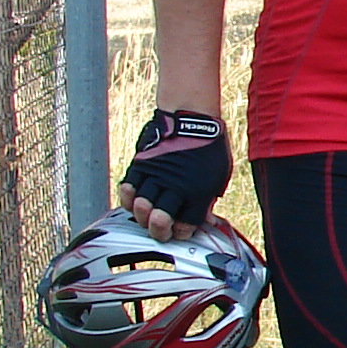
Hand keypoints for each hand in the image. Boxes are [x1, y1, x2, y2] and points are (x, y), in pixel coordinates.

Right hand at [118, 109, 231, 238]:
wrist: (191, 114)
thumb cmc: (209, 144)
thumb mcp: (219, 174)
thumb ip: (208, 198)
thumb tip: (205, 219)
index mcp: (198, 192)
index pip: (186, 226)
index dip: (182, 232)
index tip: (181, 229)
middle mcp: (175, 187)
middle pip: (159, 222)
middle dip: (159, 231)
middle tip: (161, 230)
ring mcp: (156, 175)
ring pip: (141, 207)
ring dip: (143, 216)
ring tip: (147, 215)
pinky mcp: (142, 164)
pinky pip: (128, 187)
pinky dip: (128, 198)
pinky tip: (134, 199)